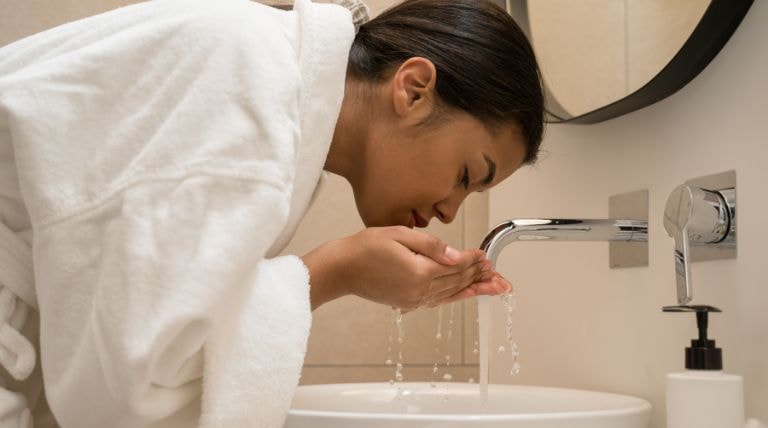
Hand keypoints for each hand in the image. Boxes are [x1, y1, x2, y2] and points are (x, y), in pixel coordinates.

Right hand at [302, 226, 510, 309]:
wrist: (342, 269)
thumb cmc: (365, 247)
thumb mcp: (399, 235)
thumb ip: (430, 245)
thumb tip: (455, 255)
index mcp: (420, 272)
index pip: (456, 266)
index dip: (473, 259)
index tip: (485, 254)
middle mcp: (419, 290)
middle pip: (457, 282)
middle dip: (479, 275)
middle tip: (497, 272)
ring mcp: (413, 299)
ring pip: (451, 294)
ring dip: (473, 288)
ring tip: (493, 287)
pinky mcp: (407, 302)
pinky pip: (438, 301)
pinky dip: (455, 297)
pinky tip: (464, 294)